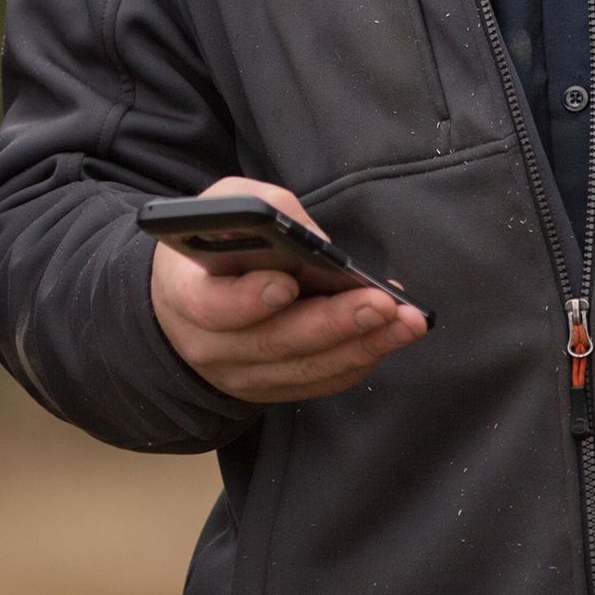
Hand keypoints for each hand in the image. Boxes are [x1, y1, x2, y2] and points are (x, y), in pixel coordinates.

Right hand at [150, 176, 428, 403]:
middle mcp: (212, 347)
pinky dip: (359, 359)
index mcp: (187, 295)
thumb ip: (266, 211)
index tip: (288, 283)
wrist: (189, 298)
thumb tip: (321, 245)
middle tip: (382, 304)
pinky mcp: (273, 389)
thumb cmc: (215, 242)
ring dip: (363, 345)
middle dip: (334, 323)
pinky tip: (392, 335)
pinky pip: (321, 381)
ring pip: (306, 368)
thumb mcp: (224, 205)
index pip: (213, 306)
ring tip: (407, 321)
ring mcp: (243, 376)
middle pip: (276, 342)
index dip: (249, 298)